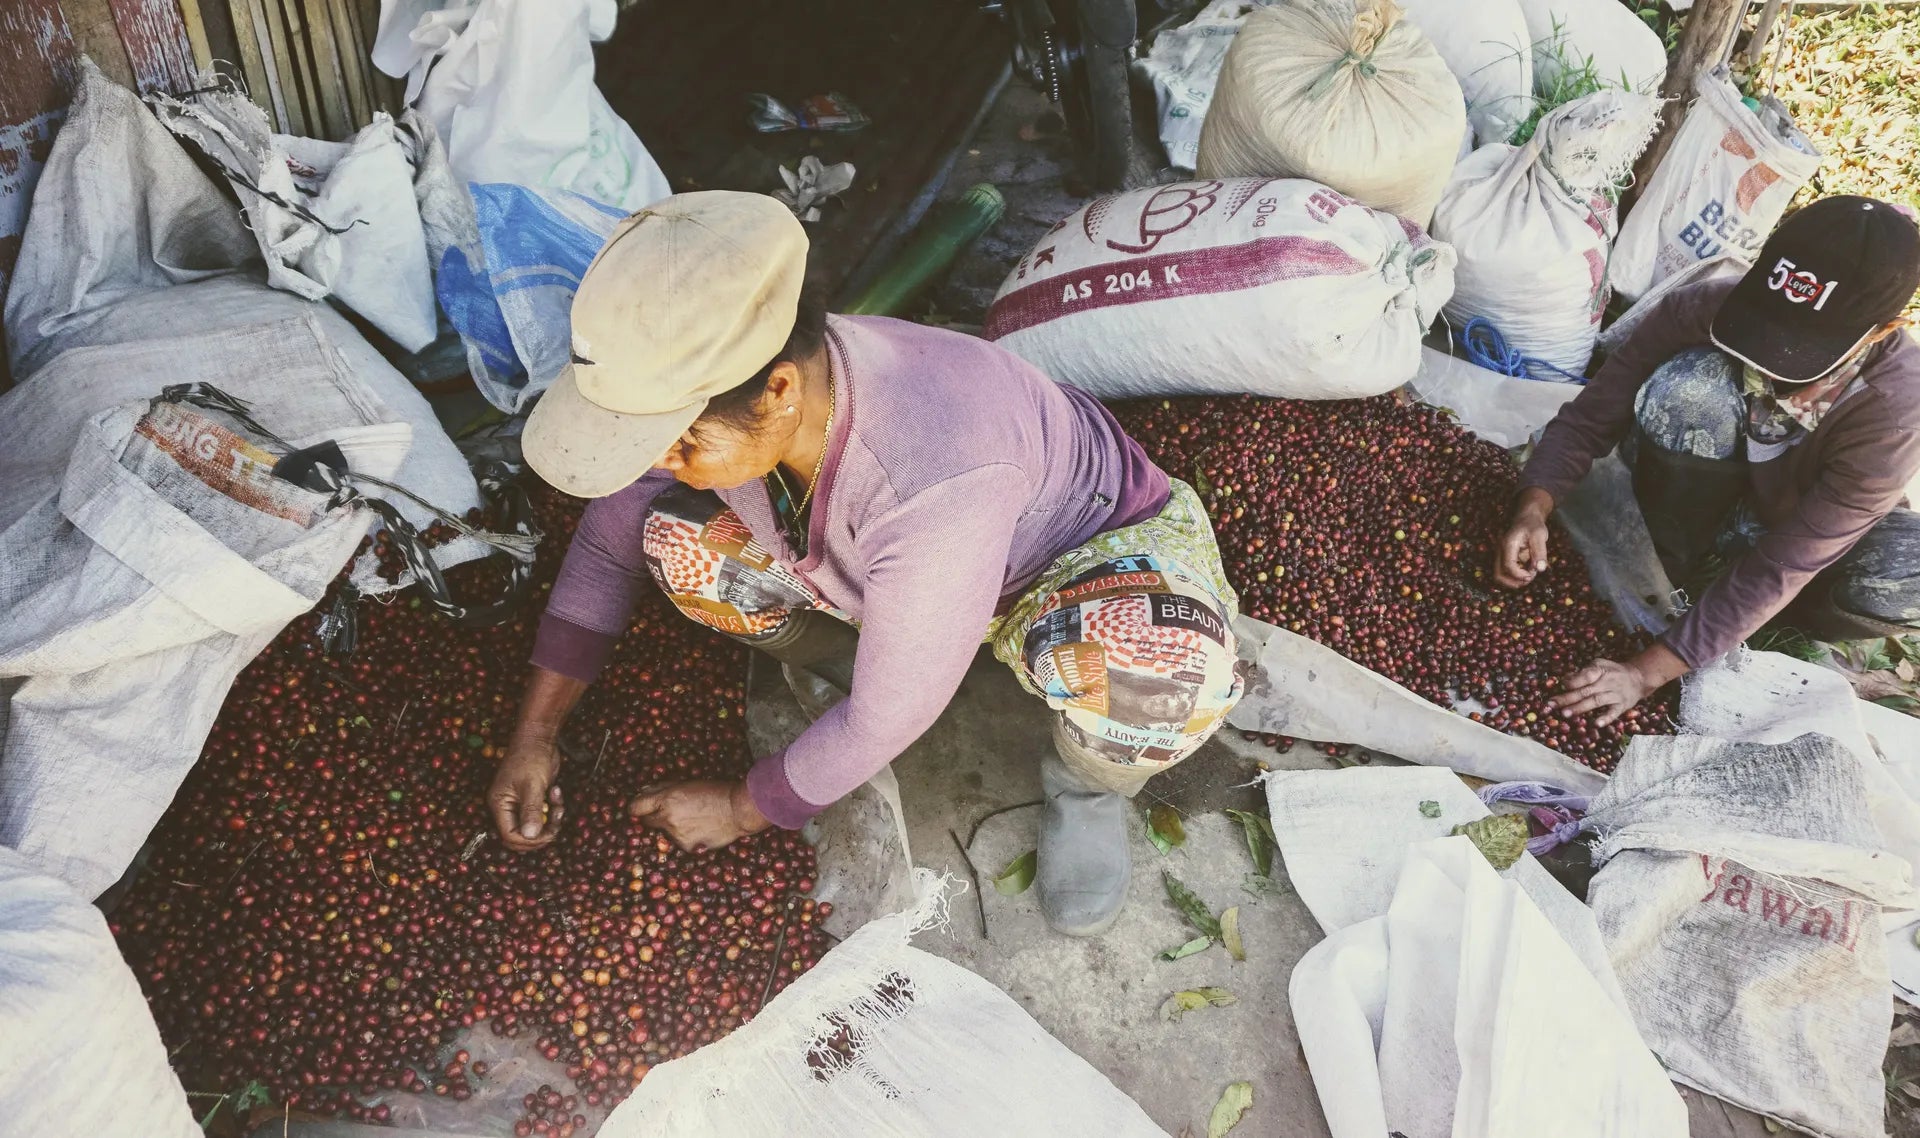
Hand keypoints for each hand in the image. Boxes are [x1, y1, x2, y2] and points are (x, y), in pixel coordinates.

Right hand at [488, 737, 565, 851]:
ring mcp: (519, 803)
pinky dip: (553, 808)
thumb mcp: (532, 785)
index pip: (510, 835)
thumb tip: (531, 836)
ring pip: (534, 826)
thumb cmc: (531, 758)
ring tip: (557, 802)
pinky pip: (542, 814)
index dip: (529, 840)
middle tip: (556, 822)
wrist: (538, 738)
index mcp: (500, 805)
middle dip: (541, 833)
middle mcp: (506, 807)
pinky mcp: (531, 799)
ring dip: (551, 819)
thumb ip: (531, 811)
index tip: (548, 833)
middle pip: (521, 835)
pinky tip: (556, 791)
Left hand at [629, 780, 769, 852]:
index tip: (639, 808)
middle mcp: (667, 818)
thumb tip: (645, 792)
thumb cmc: (715, 792)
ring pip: (665, 832)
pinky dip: (686, 837)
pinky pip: (679, 842)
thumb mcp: (687, 783)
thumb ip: (664, 788)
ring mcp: (676, 835)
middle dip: (654, 817)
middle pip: (647, 822)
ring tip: (694, 820)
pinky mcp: (687, 847)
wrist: (738, 810)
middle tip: (669, 812)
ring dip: (672, 827)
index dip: (636, 808)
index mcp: (666, 799)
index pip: (636, 807)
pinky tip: (701, 829)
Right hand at [1493, 489, 1552, 589]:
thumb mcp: (1539, 535)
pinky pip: (1506, 571)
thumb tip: (1541, 569)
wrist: (1527, 516)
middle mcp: (1500, 551)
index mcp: (1507, 545)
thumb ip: (1540, 552)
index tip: (1532, 575)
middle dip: (1513, 582)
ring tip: (1529, 574)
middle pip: (1498, 574)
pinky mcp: (1504, 557)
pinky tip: (1527, 570)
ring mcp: (1500, 554)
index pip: (1508, 566)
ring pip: (1500, 574)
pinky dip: (1516, 575)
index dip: (1519, 575)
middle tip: (1528, 579)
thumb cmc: (1533, 525)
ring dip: (1514, 580)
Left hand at [1552, 659, 1656, 726]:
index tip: (1561, 686)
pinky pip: (1613, 713)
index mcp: (1600, 671)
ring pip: (1595, 702)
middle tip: (1551, 705)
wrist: (1638, 678)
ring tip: (1565, 714)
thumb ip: (1583, 672)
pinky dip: (1605, 718)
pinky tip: (1596, 724)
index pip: (1585, 676)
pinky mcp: (1622, 706)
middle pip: (1585, 691)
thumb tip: (1565, 679)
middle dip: (1567, 698)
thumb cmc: (1612, 672)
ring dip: (1580, 708)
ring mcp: (1615, 695)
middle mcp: (1607, 683)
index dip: (1573, 681)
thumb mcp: (1599, 665)